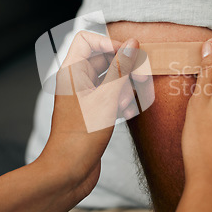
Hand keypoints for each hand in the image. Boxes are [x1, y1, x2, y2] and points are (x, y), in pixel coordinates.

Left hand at [39, 31, 140, 198]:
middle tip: (142, 77)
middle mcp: (76, 80)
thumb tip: (132, 44)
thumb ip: (121, 68)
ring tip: (130, 103)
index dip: (110, 41)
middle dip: (126, 68)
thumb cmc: (81, 136)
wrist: (69, 172)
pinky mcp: (93, 111)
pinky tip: (127, 114)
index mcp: (72, 71)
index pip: (88, 39)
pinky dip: (122, 101)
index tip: (129, 53)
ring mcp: (85, 96)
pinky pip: (112, 95)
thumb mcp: (107, 98)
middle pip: (104, 59)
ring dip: (126, 87)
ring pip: (111, 79)